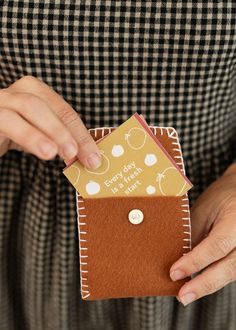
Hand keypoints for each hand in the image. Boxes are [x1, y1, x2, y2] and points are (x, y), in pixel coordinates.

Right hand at [0, 75, 100, 167]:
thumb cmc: (12, 135)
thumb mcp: (38, 135)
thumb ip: (58, 140)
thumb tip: (87, 156)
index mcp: (33, 91)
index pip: (63, 110)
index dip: (81, 133)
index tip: (94, 157)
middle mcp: (17, 91)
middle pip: (48, 105)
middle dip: (69, 132)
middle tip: (82, 156)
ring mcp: (1, 101)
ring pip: (29, 106)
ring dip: (52, 131)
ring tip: (67, 153)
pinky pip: (8, 120)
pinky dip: (29, 135)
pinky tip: (44, 150)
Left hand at [169, 163, 235, 304]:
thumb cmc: (221, 197)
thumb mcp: (204, 209)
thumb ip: (194, 233)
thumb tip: (177, 258)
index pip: (217, 245)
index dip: (195, 261)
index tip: (175, 273)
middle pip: (229, 267)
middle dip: (204, 284)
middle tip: (182, 296)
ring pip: (232, 273)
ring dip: (209, 284)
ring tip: (188, 293)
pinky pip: (233, 271)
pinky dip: (217, 278)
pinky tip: (201, 283)